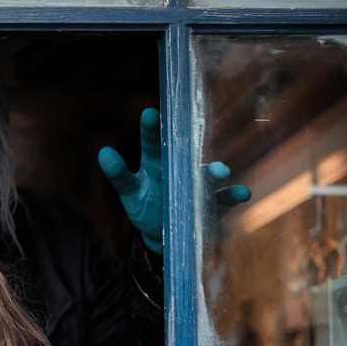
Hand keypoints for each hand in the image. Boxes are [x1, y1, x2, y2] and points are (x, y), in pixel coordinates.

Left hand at [97, 108, 250, 254]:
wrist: (166, 232)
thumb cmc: (146, 205)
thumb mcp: (130, 193)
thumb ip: (120, 176)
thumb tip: (103, 152)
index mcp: (157, 165)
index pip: (152, 145)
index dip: (151, 131)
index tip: (149, 113)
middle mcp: (180, 171)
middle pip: (184, 156)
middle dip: (189, 147)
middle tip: (192, 135)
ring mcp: (198, 186)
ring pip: (208, 175)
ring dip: (215, 172)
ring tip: (219, 171)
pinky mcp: (213, 205)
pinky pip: (225, 199)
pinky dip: (234, 195)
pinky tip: (243, 194)